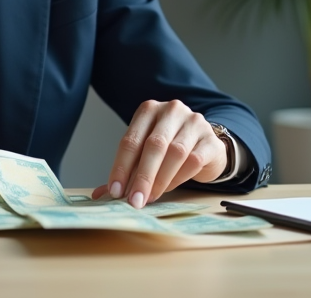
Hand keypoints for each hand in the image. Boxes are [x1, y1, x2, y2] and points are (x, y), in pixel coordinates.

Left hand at [92, 99, 225, 208]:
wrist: (205, 146)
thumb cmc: (169, 149)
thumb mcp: (145, 154)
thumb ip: (126, 171)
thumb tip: (100, 195)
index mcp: (149, 110)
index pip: (131, 140)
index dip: (121, 167)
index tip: (114, 191)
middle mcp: (171, 110)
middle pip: (153, 145)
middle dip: (142, 177)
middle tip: (134, 201)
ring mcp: (194, 122)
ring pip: (175, 153)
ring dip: (160, 180)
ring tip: (150, 197)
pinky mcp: (210, 140)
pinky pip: (193, 161)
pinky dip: (178, 178)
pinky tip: (169, 189)